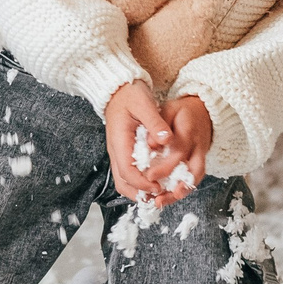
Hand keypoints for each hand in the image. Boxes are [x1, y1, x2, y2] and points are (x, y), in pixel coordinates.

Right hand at [103, 80, 184, 204]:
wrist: (118, 89)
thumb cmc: (130, 94)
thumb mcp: (144, 103)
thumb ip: (155, 122)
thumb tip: (166, 139)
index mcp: (119, 140)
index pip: (127, 171)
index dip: (143, 183)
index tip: (159, 186)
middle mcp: (116, 150)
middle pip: (123, 182)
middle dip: (141, 193)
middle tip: (161, 194)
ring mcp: (118, 152)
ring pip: (124, 181)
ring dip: (140, 190)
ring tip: (160, 191)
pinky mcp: (123, 152)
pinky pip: (129, 173)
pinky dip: (140, 182)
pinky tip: (155, 180)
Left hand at [152, 95, 213, 207]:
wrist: (204, 111)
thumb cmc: (181, 111)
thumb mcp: (169, 110)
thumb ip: (159, 124)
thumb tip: (149, 144)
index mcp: (189, 132)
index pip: (179, 152)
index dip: (165, 166)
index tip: (149, 176)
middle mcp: (198, 146)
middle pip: (192, 170)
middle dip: (176, 186)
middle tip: (157, 197)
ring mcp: (202, 156)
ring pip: (195, 178)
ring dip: (179, 193)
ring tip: (161, 202)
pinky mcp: (200, 162)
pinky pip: (194, 179)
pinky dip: (182, 190)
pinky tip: (167, 197)